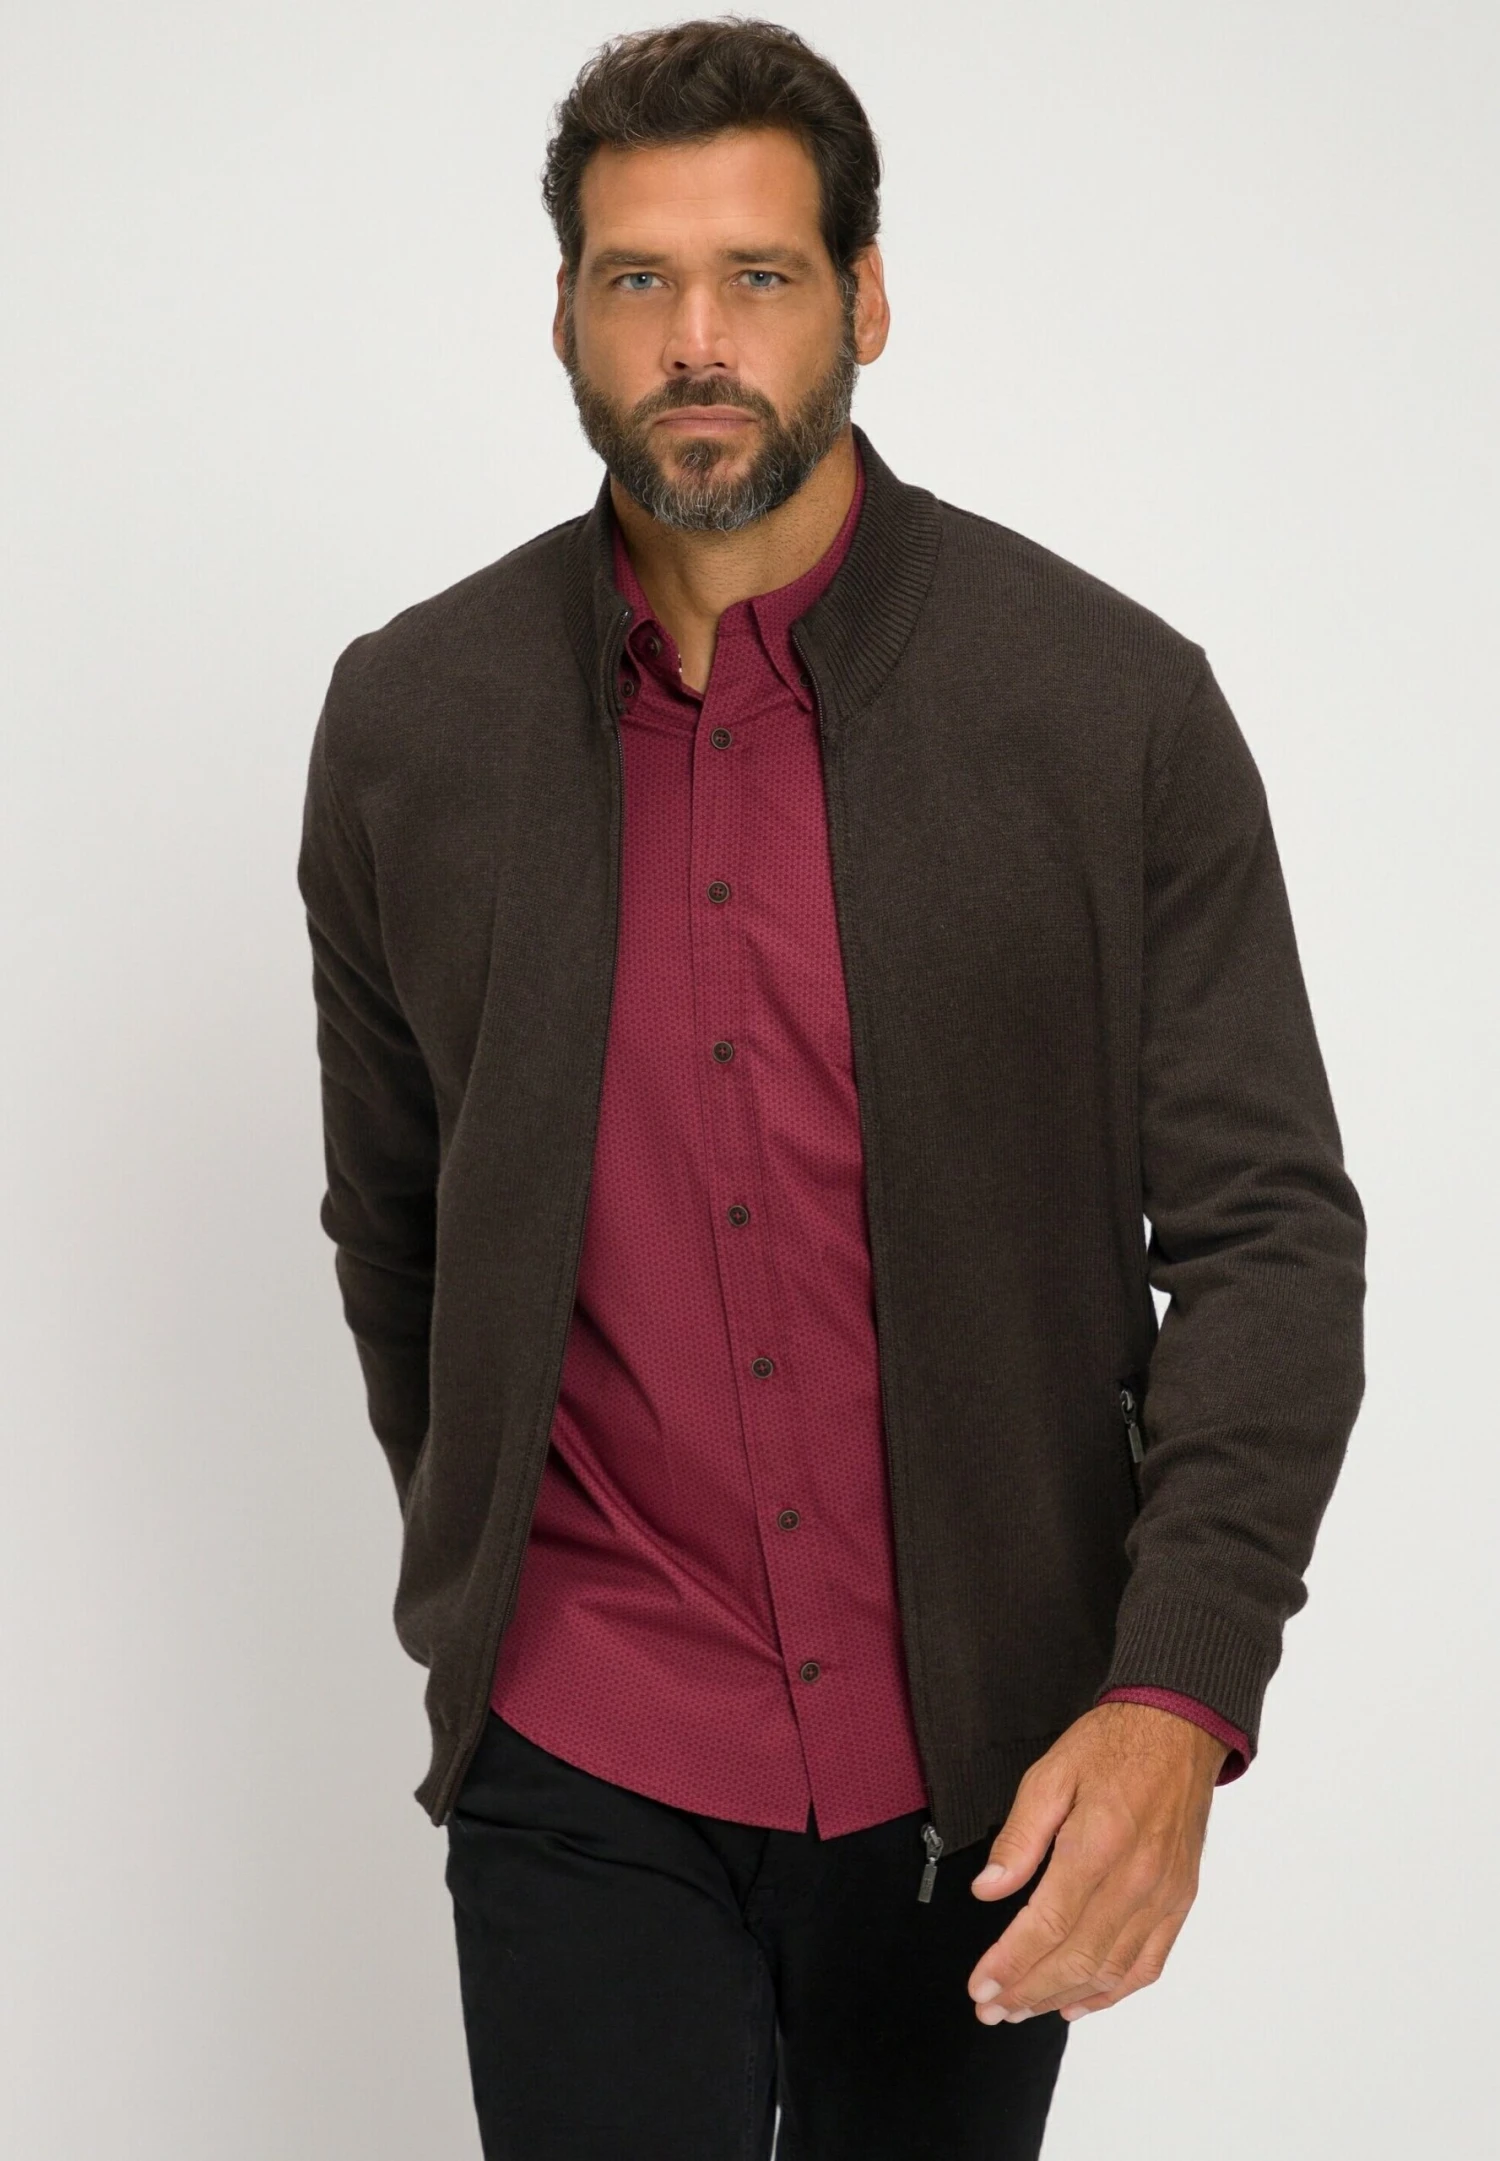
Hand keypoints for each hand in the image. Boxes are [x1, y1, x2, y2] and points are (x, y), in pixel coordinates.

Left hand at [966, 1701, 1226, 2023]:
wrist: (1177, 1730)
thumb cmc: (1110, 1746)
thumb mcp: (1049, 1774)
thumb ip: (1018, 1837)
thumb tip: (987, 1890)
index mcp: (1098, 1844)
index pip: (1047, 1924)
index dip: (1010, 1963)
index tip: (979, 1986)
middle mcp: (1135, 1879)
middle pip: (1076, 1957)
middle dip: (1027, 1991)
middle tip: (990, 2008)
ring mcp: (1163, 1895)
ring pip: (1110, 1970)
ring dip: (1062, 1998)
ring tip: (1022, 2009)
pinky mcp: (1179, 1900)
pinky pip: (1147, 1964)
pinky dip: (1112, 1992)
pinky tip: (1078, 2003)